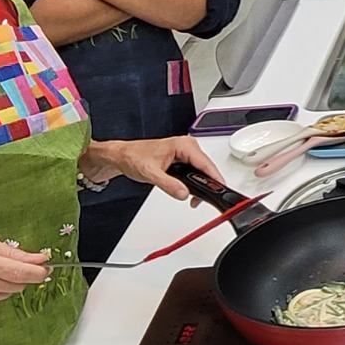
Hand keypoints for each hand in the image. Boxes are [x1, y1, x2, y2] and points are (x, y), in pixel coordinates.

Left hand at [83, 136, 224, 197]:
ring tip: (195, 199)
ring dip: (201, 184)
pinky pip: (196, 171)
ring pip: (202, 170)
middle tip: (201, 200)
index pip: (205, 163)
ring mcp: (186, 152)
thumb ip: (168, 184)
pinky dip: (195, 182)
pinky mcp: (183, 158)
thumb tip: (183, 193)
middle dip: (208, 184)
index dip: (214, 178)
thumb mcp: (151, 173)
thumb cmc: (134, 157)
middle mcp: (187, 146)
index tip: (220, 190)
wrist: (123, 156)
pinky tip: (191, 191)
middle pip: (207, 168)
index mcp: (183, 145)